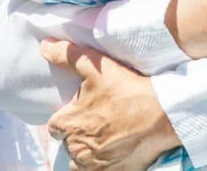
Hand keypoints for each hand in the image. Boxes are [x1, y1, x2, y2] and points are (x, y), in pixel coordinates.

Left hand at [42, 40, 179, 168]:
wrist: (162, 115)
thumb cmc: (127, 90)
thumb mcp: (96, 67)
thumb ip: (67, 56)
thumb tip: (44, 46)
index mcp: (69, 124)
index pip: (54, 127)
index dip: (66, 119)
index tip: (79, 113)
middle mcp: (77, 148)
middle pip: (69, 144)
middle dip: (78, 135)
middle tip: (97, 122)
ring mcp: (94, 164)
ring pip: (81, 161)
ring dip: (88, 152)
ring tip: (105, 138)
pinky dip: (101, 164)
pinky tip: (113, 151)